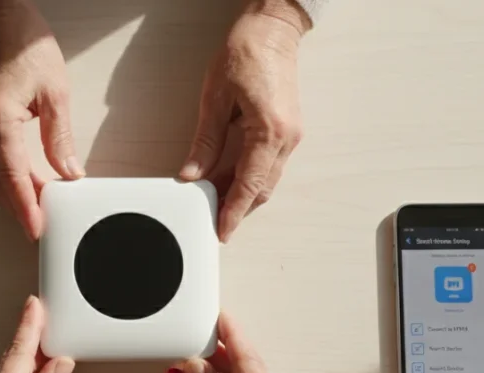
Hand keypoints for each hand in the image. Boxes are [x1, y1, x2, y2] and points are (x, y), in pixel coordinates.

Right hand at [0, 0, 84, 239]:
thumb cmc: (22, 45)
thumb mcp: (54, 91)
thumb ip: (60, 136)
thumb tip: (68, 169)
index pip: (13, 175)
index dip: (26, 206)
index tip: (36, 228)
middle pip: (0, 182)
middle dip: (21, 208)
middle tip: (42, 228)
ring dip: (15, 195)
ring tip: (39, 212)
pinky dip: (9, 178)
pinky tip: (27, 186)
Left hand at [179, 0, 308, 241]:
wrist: (272, 31)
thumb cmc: (247, 52)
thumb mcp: (216, 98)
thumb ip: (206, 141)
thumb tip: (193, 172)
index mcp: (270, 130)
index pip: (250, 184)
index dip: (234, 211)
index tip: (223, 230)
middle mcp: (286, 137)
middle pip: (262, 188)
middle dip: (238, 207)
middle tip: (214, 221)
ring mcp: (291, 135)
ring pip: (267, 178)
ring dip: (244, 192)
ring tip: (216, 201)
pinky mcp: (287, 130)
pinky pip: (269, 164)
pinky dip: (251, 176)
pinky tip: (230, 178)